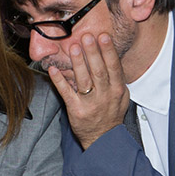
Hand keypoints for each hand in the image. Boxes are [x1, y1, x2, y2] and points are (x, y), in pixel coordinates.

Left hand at [48, 33, 130, 149]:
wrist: (103, 138)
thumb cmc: (111, 114)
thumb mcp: (121, 96)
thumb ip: (117, 78)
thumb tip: (111, 55)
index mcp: (117, 90)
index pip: (114, 67)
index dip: (108, 51)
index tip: (103, 37)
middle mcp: (105, 95)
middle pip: (99, 71)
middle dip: (93, 52)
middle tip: (86, 37)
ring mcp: (90, 103)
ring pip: (84, 80)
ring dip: (78, 63)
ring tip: (73, 47)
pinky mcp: (76, 109)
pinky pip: (67, 93)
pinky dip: (59, 81)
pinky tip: (53, 70)